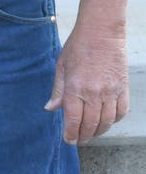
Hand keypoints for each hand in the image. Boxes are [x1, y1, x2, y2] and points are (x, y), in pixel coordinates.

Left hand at [45, 25, 128, 143]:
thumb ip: (58, 90)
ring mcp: (111, 92)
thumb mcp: (61, 66)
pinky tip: (107, 121)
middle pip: (90, 124)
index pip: (73, 119)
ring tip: (91, 133)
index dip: (71, 133)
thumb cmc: (78, 47)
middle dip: (84, 136)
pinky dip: (114, 120)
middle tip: (79, 140)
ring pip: (107, 121)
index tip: (68, 140)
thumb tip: (50, 108)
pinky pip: (121, 112)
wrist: (102, 33)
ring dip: (99, 131)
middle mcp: (94, 93)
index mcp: (75, 87)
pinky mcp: (123, 89)